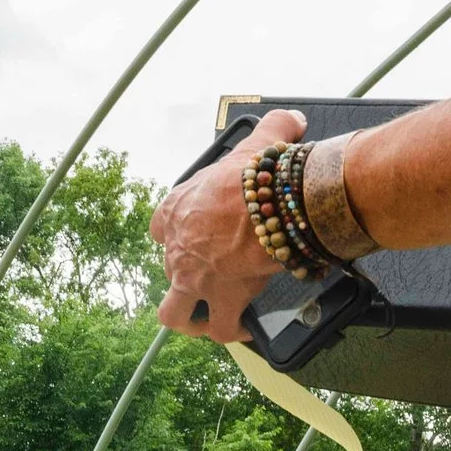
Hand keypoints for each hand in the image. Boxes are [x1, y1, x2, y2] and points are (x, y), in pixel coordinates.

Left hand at [150, 109, 300, 343]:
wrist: (268, 205)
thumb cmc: (257, 175)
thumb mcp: (258, 143)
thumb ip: (273, 129)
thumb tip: (291, 120)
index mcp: (176, 210)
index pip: (159, 227)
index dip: (174, 235)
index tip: (194, 237)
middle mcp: (176, 248)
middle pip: (168, 271)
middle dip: (186, 278)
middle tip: (210, 278)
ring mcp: (193, 279)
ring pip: (174, 313)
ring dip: (190, 318)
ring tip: (210, 318)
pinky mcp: (220, 300)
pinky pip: (220, 328)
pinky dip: (233, 330)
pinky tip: (246, 327)